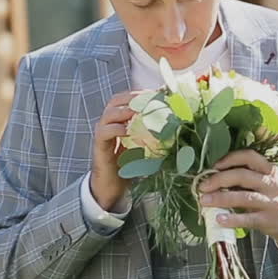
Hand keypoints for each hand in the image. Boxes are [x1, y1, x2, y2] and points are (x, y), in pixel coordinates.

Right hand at [90, 90, 145, 209]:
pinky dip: (115, 128)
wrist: (113, 186)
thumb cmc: (130, 165)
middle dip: (132, 97)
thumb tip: (177, 126)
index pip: (127, 98)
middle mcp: (109, 122)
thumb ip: (155, 134)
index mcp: (120, 119)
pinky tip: (126, 130)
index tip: (157, 93)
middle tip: (147, 99)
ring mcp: (103, 132)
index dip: (140, 93)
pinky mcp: (99, 145)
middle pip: (116, 100)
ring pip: (109, 113)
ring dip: (124, 110)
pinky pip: (104, 132)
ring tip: (137, 111)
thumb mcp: (145, 145)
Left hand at [196, 149, 277, 249]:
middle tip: (203, 186)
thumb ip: (248, 176)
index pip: (249, 157)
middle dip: (219, 180)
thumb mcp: (269, 181)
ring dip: (221, 199)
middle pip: (243, 176)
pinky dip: (233, 219)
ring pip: (244, 197)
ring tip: (205, 201)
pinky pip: (248, 219)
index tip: (214, 166)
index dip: (230, 159)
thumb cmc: (277, 197)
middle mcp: (271, 184)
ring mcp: (271, 202)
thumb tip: (216, 176)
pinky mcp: (269, 220)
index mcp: (269, 170)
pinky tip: (220, 219)